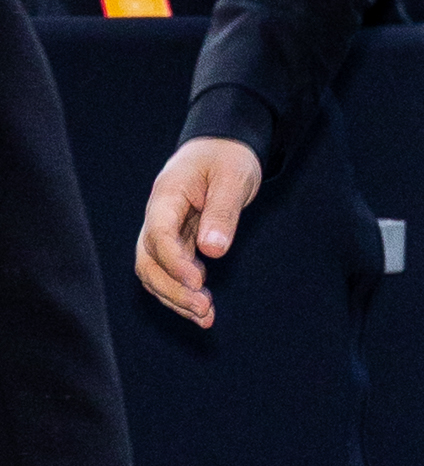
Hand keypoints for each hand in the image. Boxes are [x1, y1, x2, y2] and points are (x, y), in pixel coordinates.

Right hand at [135, 138, 262, 328]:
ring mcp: (165, 231)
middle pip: (148, 260)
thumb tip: (212, 251)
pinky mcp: (177, 243)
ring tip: (206, 318)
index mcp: (167, 195)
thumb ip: (222, 212)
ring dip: (176, 298)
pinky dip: (183, 293)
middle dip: (172, 288)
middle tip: (203, 308)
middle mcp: (158, 216)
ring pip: (155, 272)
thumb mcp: (233, 178)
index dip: (174, 262)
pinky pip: (171, 272)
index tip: (198, 282)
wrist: (223, 148)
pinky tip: (204, 312)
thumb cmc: (228, 157)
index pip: (159, 234)